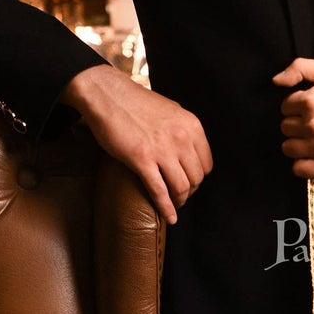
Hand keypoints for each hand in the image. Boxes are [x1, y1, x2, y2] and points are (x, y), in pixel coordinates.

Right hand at [61, 63, 211, 224]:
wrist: (107, 95)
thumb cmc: (135, 103)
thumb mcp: (171, 111)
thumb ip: (183, 129)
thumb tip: (190, 148)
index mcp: (191, 125)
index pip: (206, 163)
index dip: (198, 178)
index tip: (190, 182)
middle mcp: (182, 138)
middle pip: (196, 178)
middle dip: (190, 191)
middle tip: (180, 195)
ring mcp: (162, 149)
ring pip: (181, 187)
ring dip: (179, 200)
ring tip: (174, 204)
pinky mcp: (142, 159)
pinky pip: (159, 191)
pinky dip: (166, 208)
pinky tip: (170, 218)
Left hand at [272, 56, 313, 176]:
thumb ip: (301, 68)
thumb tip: (275, 80)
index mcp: (312, 100)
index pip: (285, 107)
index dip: (299, 106)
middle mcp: (313, 125)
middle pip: (285, 127)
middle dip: (298, 123)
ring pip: (288, 147)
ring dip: (298, 143)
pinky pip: (297, 169)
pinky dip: (303, 163)